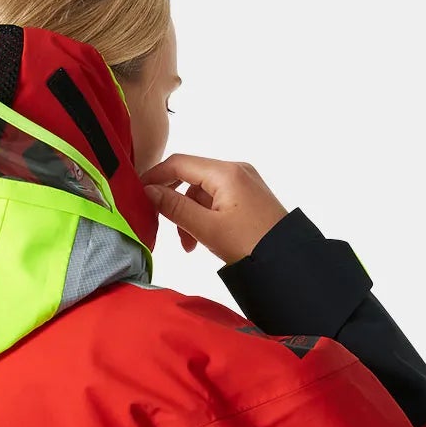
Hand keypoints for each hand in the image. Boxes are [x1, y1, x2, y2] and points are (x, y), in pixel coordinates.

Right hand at [140, 155, 287, 262]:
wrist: (288, 263)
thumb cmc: (251, 246)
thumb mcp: (206, 228)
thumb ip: (175, 208)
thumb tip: (149, 191)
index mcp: (226, 172)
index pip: (179, 163)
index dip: (155, 176)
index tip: (138, 194)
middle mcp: (236, 170)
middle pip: (191, 178)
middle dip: (175, 203)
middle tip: (166, 228)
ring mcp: (245, 183)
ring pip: (203, 192)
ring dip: (190, 215)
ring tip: (190, 244)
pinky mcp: (250, 197)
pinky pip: (218, 200)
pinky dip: (205, 217)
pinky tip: (205, 239)